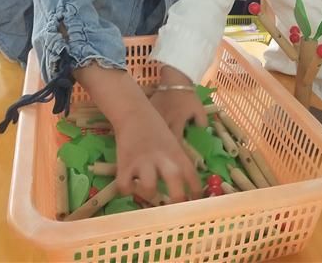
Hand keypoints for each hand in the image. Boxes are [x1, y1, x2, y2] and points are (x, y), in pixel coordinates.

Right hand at [74, 62, 201, 202]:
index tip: (196, 202)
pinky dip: (127, 189)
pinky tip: (130, 184)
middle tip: (175, 209)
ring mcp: (143, 163)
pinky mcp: (125, 164)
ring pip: (149, 189)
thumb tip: (186, 179)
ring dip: (149, 194)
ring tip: (148, 191)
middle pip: (175, 188)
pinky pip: (125, 186)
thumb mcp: (173, 140)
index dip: (196, 193)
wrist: (134, 111)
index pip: (192, 176)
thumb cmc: (156, 124)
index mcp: (177, 153)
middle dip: (177, 201)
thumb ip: (179, 158)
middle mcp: (162, 160)